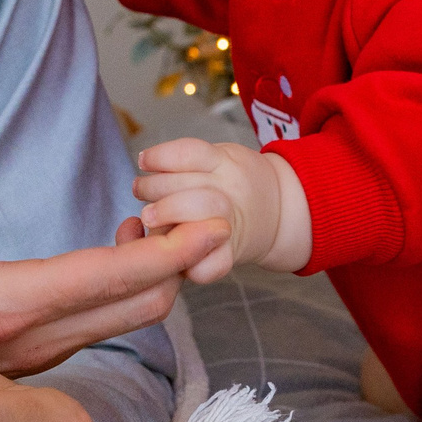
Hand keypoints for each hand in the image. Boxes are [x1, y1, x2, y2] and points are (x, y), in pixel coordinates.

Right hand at [0, 109, 225, 421]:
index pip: (97, 279)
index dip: (161, 254)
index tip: (211, 226)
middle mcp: (28, 338)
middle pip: (137, 306)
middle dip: (180, 261)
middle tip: (201, 208)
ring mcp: (37, 355)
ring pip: (127, 320)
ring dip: (159, 274)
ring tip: (164, 218)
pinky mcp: (38, 359)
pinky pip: (106, 325)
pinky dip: (133, 289)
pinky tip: (129, 247)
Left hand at [133, 137, 311, 279]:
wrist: (280, 211)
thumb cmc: (235, 183)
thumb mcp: (221, 156)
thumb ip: (188, 160)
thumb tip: (144, 164)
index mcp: (226, 162)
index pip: (188, 154)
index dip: (159, 157)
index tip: (144, 161)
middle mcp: (230, 192)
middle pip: (185, 188)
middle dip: (153, 189)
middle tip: (140, 190)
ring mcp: (231, 225)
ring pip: (194, 222)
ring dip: (163, 219)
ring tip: (149, 215)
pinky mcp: (230, 255)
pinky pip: (209, 266)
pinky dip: (189, 264)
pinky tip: (175, 252)